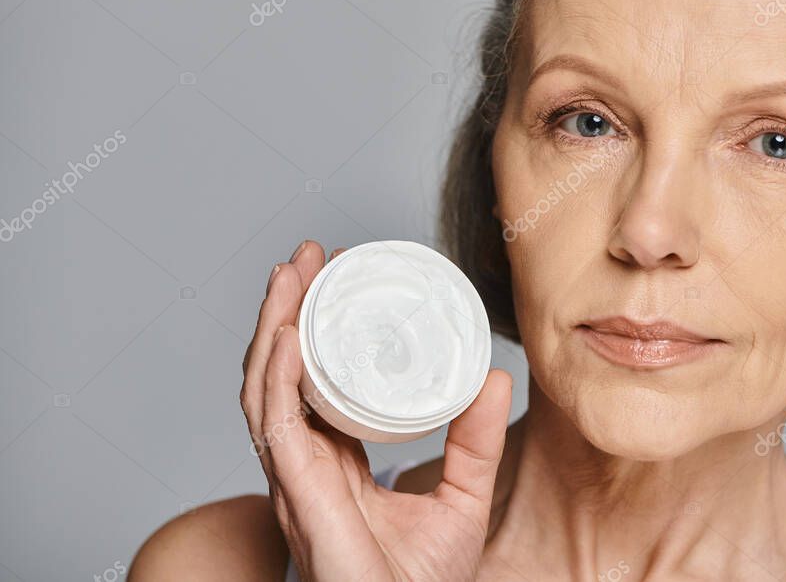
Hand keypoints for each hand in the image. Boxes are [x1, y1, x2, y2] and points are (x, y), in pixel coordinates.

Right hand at [240, 240, 512, 581]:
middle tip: (307, 257)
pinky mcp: (297, 496)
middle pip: (281, 372)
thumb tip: (497, 375)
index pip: (314, 380)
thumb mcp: (462, 495)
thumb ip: (475, 439)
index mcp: (335, 459)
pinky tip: (289, 337)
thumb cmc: (422, 581)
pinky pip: (276, 428)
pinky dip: (277, 378)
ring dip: (274, 327)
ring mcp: (295, 478)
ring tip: (289, 275)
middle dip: (287, 310)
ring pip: (266, 389)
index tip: (337, 279)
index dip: (316, 329)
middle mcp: (306, 462)